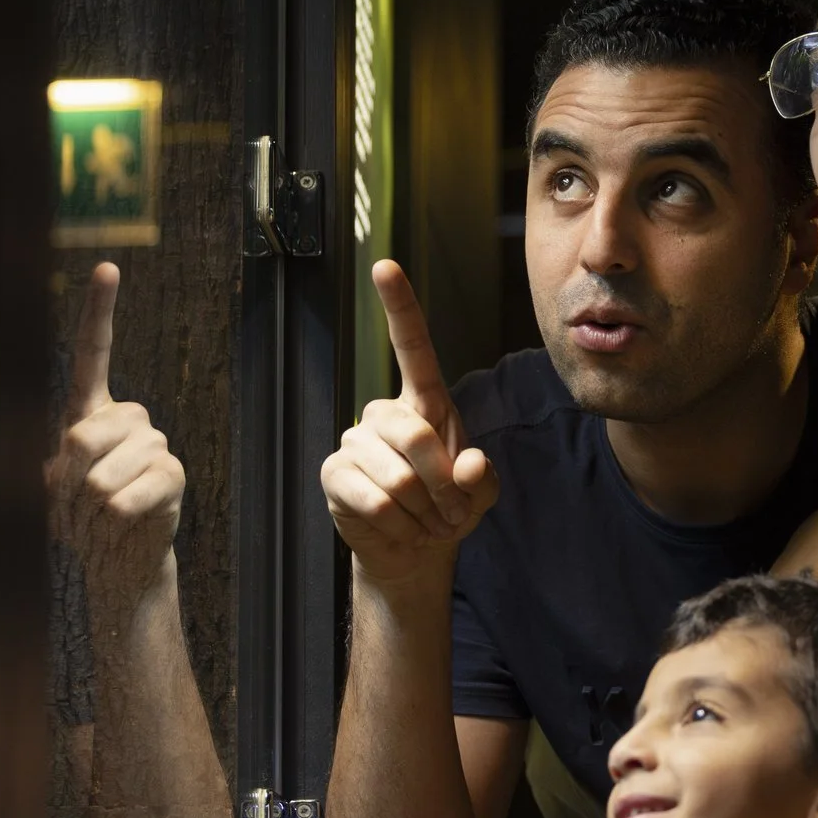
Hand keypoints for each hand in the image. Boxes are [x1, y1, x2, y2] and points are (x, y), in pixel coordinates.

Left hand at [46, 263, 184, 600]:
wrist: (116, 561)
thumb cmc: (78, 520)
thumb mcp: (49, 488)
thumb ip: (50, 465)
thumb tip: (70, 449)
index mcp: (93, 412)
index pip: (95, 354)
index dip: (100, 312)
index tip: (108, 268)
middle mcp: (128, 421)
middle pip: (91, 431)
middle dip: (75, 472)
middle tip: (77, 500)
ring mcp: (154, 447)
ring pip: (111, 467)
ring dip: (95, 499)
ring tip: (99, 515)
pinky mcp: (173, 477)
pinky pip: (138, 490)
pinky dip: (121, 512)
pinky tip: (121, 519)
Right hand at [320, 260, 499, 585]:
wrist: (413, 550)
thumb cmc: (447, 508)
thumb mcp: (479, 493)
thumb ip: (483, 478)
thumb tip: (467, 466)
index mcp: (423, 404)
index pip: (411, 348)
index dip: (399, 307)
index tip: (385, 267)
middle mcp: (384, 414)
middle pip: (417, 437)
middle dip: (443, 486)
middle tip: (450, 514)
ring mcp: (354, 442)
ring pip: (398, 477)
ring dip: (423, 511)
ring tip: (424, 521)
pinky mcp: (334, 474)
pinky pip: (376, 501)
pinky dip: (399, 525)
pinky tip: (398, 527)